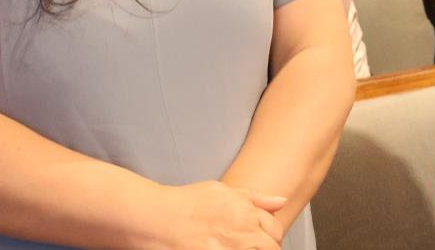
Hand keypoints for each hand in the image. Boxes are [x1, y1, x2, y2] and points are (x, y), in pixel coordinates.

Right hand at [148, 181, 284, 249]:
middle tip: (248, 246)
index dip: (270, 238)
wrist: (153, 219)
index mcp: (246, 214)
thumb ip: (254, 198)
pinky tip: (218, 249)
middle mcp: (241, 233)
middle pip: (270, 248)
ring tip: (230, 246)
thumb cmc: (184, 203)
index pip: (275, 232)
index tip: (262, 241)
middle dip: (265, 248)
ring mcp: (229, 249)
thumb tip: (282, 201)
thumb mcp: (222, 191)